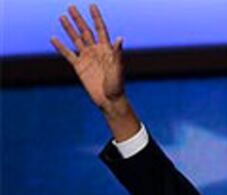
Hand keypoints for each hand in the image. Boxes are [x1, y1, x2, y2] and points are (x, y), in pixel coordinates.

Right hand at [51, 4, 139, 140]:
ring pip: (76, 40)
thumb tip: (119, 38)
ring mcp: (87, 58)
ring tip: (62, 17)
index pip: (100, 29)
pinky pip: (68, 54)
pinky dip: (60, 47)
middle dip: (79, 19)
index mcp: (106, 49)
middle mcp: (96, 51)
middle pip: (85, 31)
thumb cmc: (117, 85)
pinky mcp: (79, 67)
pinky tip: (53, 38)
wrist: (109, 100)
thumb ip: (117, 53)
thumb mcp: (118, 68)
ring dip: (69, 28)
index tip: (92, 5)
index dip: (96, 18)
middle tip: (71, 7)